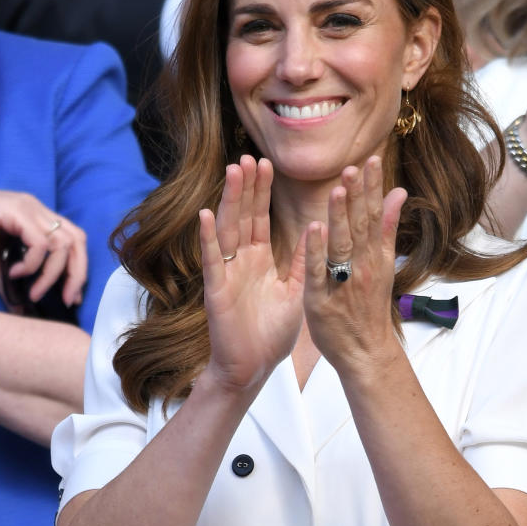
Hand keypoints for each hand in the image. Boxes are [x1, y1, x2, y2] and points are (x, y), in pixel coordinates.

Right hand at [0, 182, 86, 307]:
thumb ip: (9, 283)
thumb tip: (21, 310)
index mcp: (35, 217)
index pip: (73, 241)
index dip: (77, 269)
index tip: (69, 296)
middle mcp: (36, 209)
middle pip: (78, 240)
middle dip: (77, 273)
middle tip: (66, 298)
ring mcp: (27, 208)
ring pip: (62, 244)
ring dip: (52, 274)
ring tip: (33, 292)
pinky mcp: (15, 211)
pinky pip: (39, 243)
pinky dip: (33, 264)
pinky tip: (15, 273)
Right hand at [200, 156, 305, 392]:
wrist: (253, 368)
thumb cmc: (271, 335)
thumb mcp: (295, 292)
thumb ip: (302, 263)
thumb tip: (320, 232)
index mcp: (259, 261)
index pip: (260, 219)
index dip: (261, 192)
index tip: (266, 164)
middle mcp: (240, 262)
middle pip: (243, 217)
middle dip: (246, 187)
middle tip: (249, 157)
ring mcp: (226, 274)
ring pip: (227, 230)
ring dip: (230, 201)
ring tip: (233, 172)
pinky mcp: (217, 291)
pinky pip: (212, 261)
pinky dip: (208, 239)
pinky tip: (206, 215)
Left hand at [303, 156, 406, 375]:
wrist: (366, 353)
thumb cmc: (369, 309)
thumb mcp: (383, 266)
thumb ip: (386, 229)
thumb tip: (399, 193)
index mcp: (374, 257)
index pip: (374, 216)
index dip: (373, 188)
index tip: (372, 159)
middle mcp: (361, 267)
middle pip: (360, 226)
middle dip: (358, 195)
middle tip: (355, 165)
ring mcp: (342, 283)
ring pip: (341, 245)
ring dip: (340, 216)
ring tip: (339, 188)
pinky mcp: (320, 300)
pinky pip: (318, 272)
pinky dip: (317, 251)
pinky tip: (315, 229)